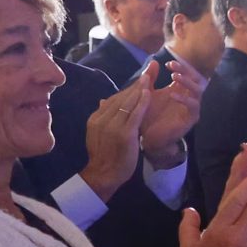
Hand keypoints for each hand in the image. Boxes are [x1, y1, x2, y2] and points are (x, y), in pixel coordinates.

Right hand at [77, 77, 149, 199]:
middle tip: (148, 71)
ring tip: (150, 77)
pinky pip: (135, 114)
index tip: (140, 79)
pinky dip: (142, 102)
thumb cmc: (105, 156)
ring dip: (140, 89)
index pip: (114, 99)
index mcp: (96, 118)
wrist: (104, 174)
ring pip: (128, 103)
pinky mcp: (124, 134)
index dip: (128, 88)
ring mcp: (112, 126)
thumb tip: (103, 101)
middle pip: (121, 97)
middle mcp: (102, 120)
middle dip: (136, 84)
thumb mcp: (99, 134)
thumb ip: (103, 117)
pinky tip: (150, 93)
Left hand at [138, 58, 201, 167]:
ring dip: (187, 82)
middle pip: (196, 79)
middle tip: (173, 67)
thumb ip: (149, 79)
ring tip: (175, 77)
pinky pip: (194, 106)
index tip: (167, 64)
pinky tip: (172, 95)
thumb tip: (154, 61)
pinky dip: (184, 99)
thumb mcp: (147, 93)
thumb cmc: (148, 115)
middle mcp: (188, 96)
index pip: (186, 73)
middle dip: (186, 71)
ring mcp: (191, 107)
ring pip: (198, 90)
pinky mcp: (191, 118)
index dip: (180, 67)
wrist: (148, 137)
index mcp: (179, 89)